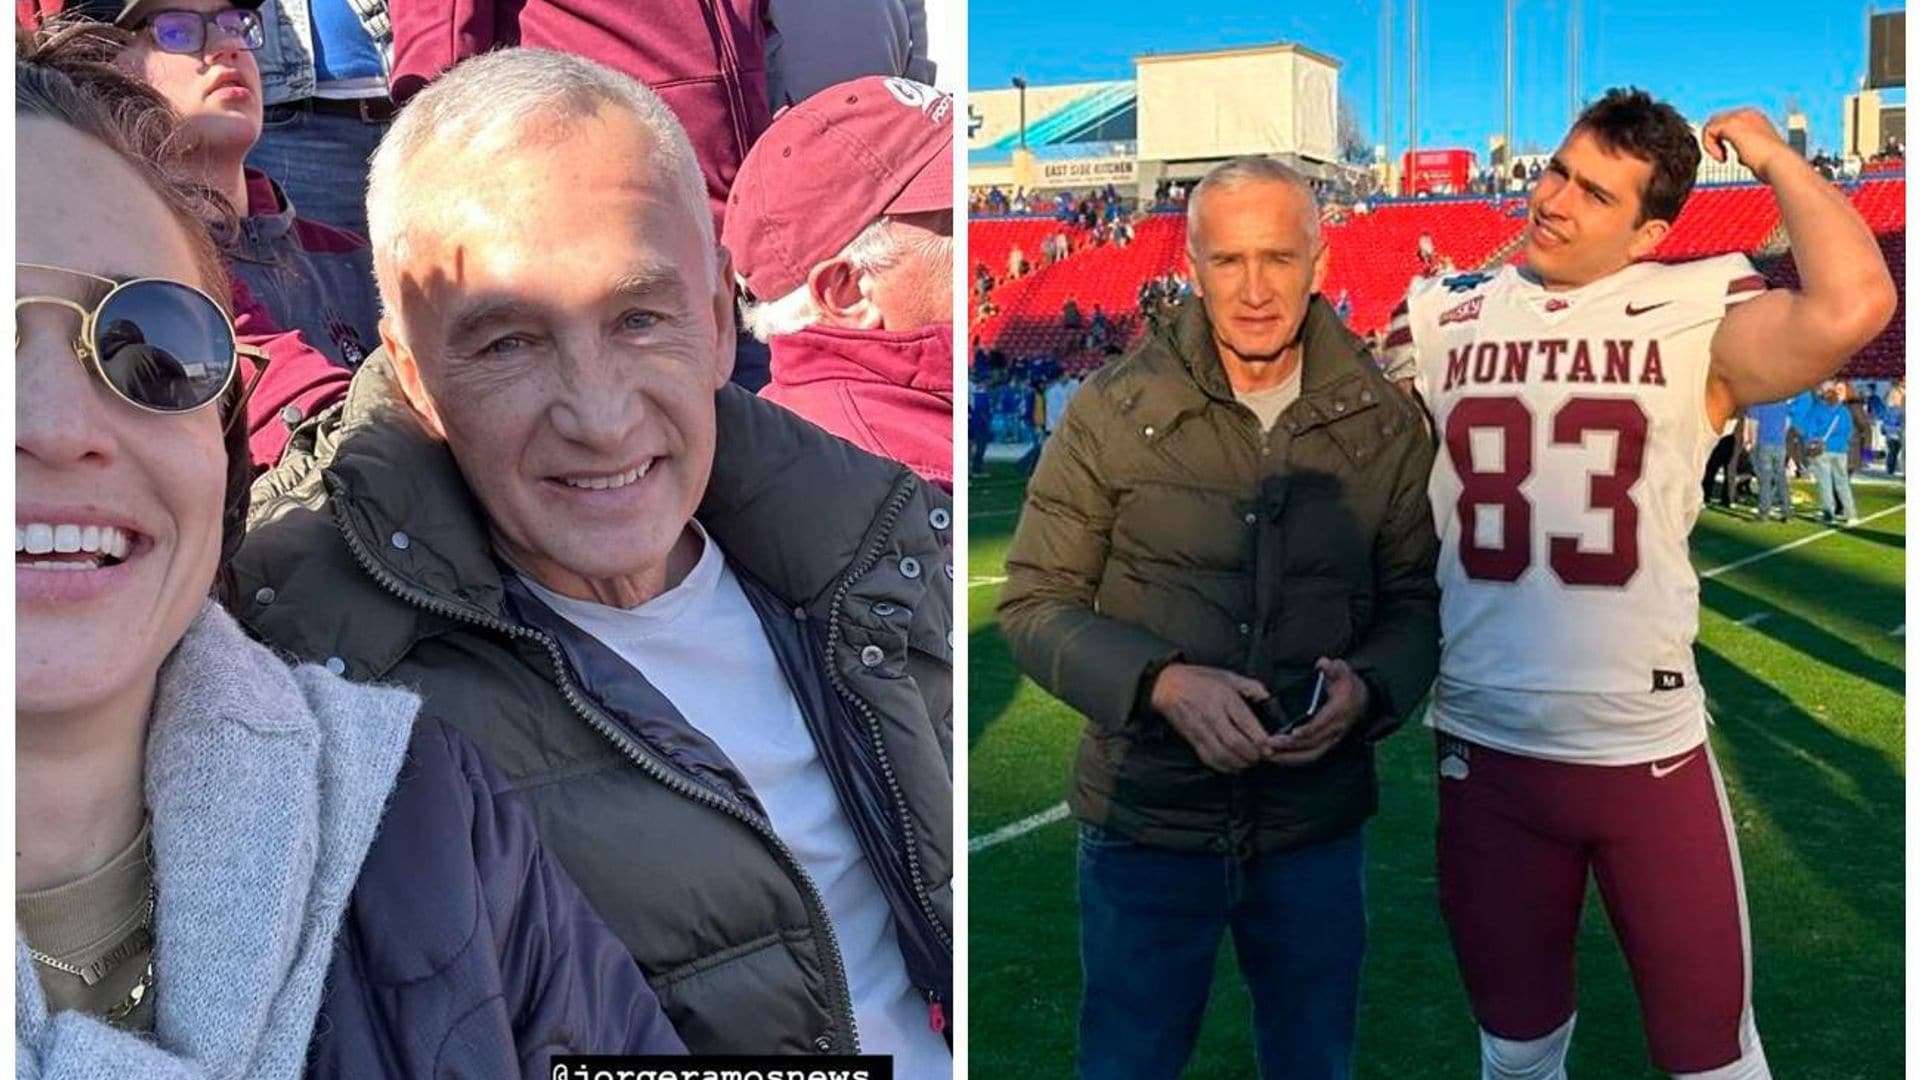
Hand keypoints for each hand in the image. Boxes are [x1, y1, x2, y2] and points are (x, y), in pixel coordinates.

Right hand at [1149, 663, 1271, 773]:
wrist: (1166, 684)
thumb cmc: (1199, 679)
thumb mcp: (1226, 675)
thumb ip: (1250, 686)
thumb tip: (1266, 696)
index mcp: (1224, 697)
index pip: (1245, 722)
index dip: (1260, 739)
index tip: (1270, 746)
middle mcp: (1212, 714)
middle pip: (1235, 743)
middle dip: (1252, 754)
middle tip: (1261, 756)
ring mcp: (1200, 728)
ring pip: (1222, 754)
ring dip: (1239, 763)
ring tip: (1249, 761)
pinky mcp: (1192, 738)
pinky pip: (1208, 758)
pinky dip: (1223, 766)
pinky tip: (1233, 765)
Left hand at [1265, 658, 1370, 765]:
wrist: (1361, 701)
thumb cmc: (1347, 685)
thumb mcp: (1343, 671)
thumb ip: (1333, 668)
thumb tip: (1323, 664)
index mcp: (1339, 711)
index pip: (1323, 723)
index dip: (1308, 729)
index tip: (1293, 733)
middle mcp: (1336, 729)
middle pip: (1313, 743)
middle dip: (1291, 746)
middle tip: (1269, 744)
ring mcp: (1332, 740)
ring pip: (1311, 754)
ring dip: (1289, 757)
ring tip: (1268, 754)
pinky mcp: (1326, 745)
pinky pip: (1309, 757)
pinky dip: (1293, 759)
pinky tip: (1276, 758)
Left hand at [1701, 108, 1791, 183]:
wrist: (1779, 163)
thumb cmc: (1773, 165)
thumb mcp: (1758, 154)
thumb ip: (1747, 150)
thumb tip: (1739, 156)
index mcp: (1756, 118)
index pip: (1729, 122)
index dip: (1722, 140)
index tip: (1728, 157)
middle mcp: (1748, 113)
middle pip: (1718, 119)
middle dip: (1715, 139)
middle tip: (1721, 157)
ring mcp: (1740, 116)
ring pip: (1711, 123)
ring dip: (1711, 143)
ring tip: (1722, 158)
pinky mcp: (1732, 124)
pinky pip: (1708, 130)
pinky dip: (1710, 146)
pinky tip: (1722, 158)